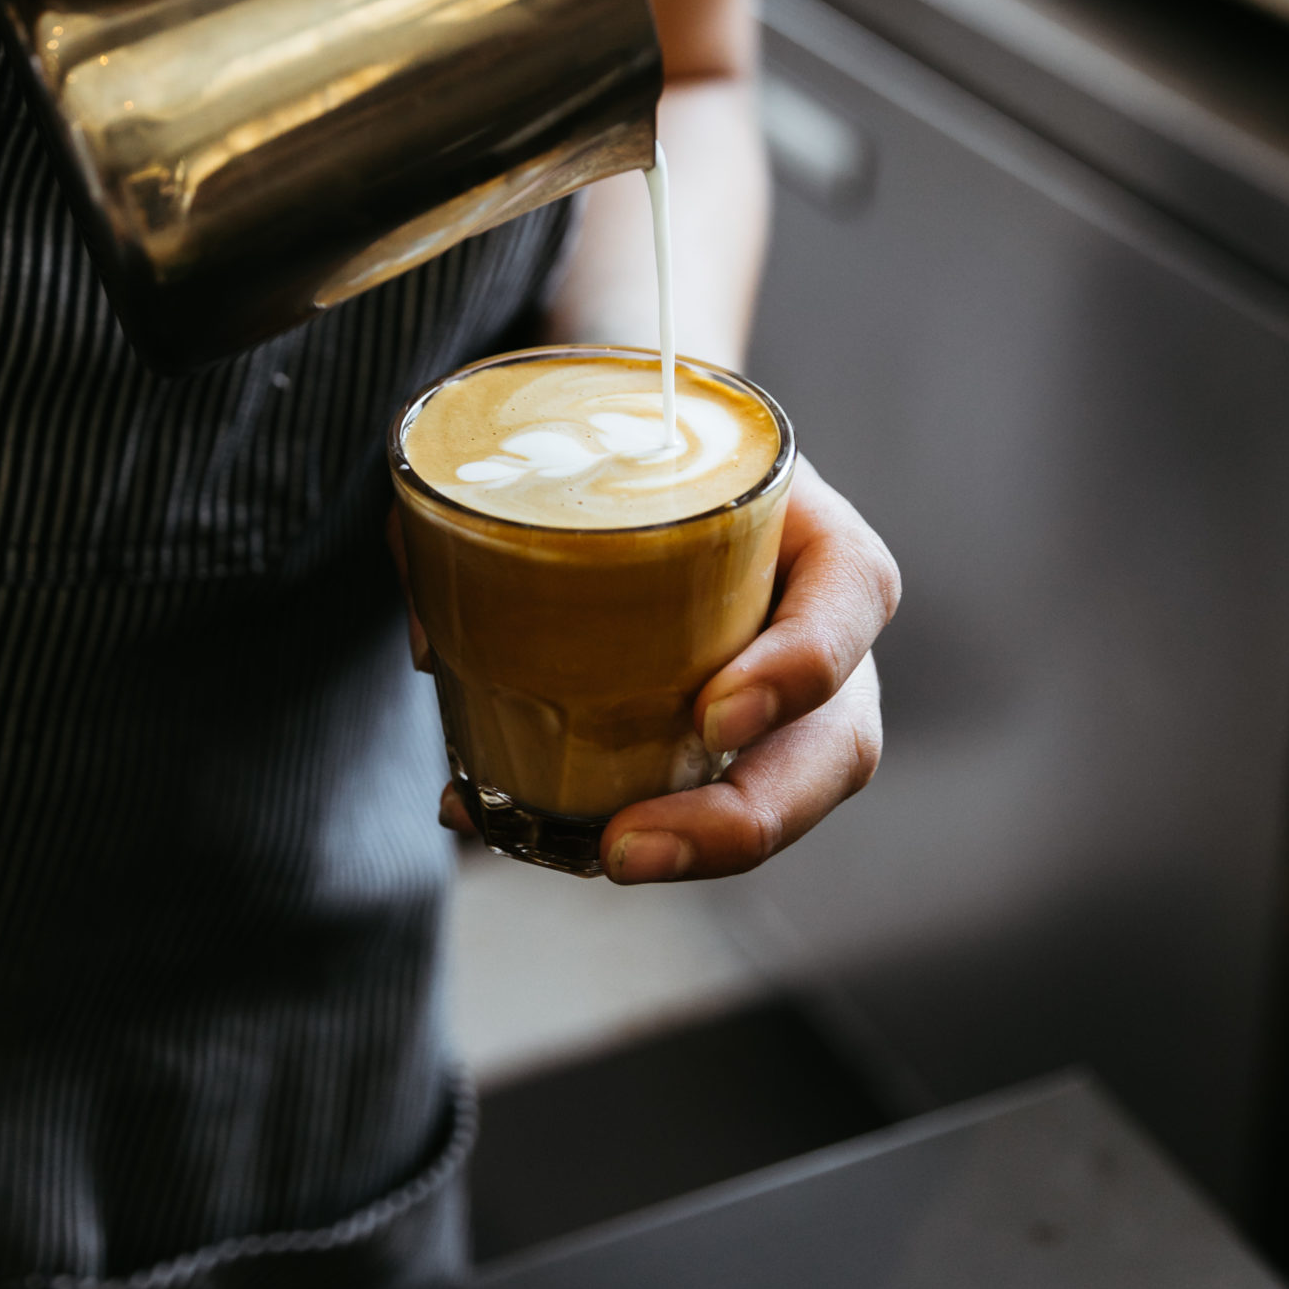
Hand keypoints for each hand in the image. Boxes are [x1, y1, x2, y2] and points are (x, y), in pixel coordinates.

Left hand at [428, 458, 898, 881]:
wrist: (642, 452)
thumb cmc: (631, 438)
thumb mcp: (586, 429)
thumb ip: (494, 501)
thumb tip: (436, 643)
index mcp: (814, 534)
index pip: (851, 595)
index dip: (800, 666)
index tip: (710, 714)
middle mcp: (822, 630)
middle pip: (836, 745)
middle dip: (744, 818)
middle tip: (628, 845)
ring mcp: (791, 701)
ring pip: (783, 798)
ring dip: (691, 849)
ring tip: (590, 859)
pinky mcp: (732, 740)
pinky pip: (698, 804)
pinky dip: (618, 831)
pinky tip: (503, 826)